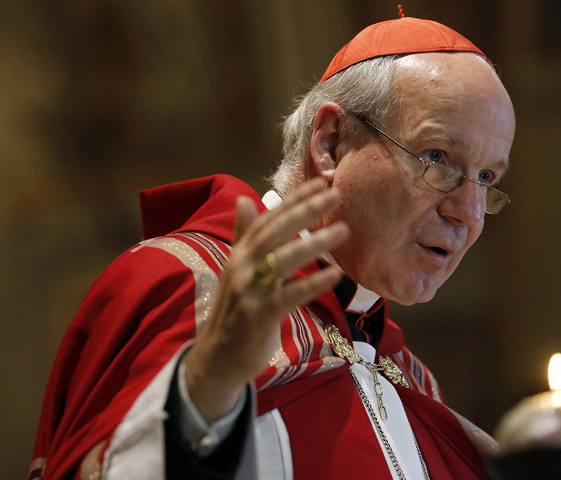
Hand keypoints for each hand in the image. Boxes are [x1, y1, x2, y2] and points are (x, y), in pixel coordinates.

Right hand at [184, 178, 348, 421]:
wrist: (217, 358)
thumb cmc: (236, 312)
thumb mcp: (239, 271)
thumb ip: (244, 236)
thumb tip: (243, 200)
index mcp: (240, 254)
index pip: (268, 219)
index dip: (294, 200)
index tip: (321, 182)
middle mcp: (241, 267)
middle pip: (275, 233)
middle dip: (305, 211)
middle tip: (335, 194)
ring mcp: (248, 292)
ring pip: (282, 260)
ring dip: (313, 243)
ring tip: (343, 230)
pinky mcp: (259, 316)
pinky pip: (288, 296)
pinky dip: (311, 284)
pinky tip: (334, 274)